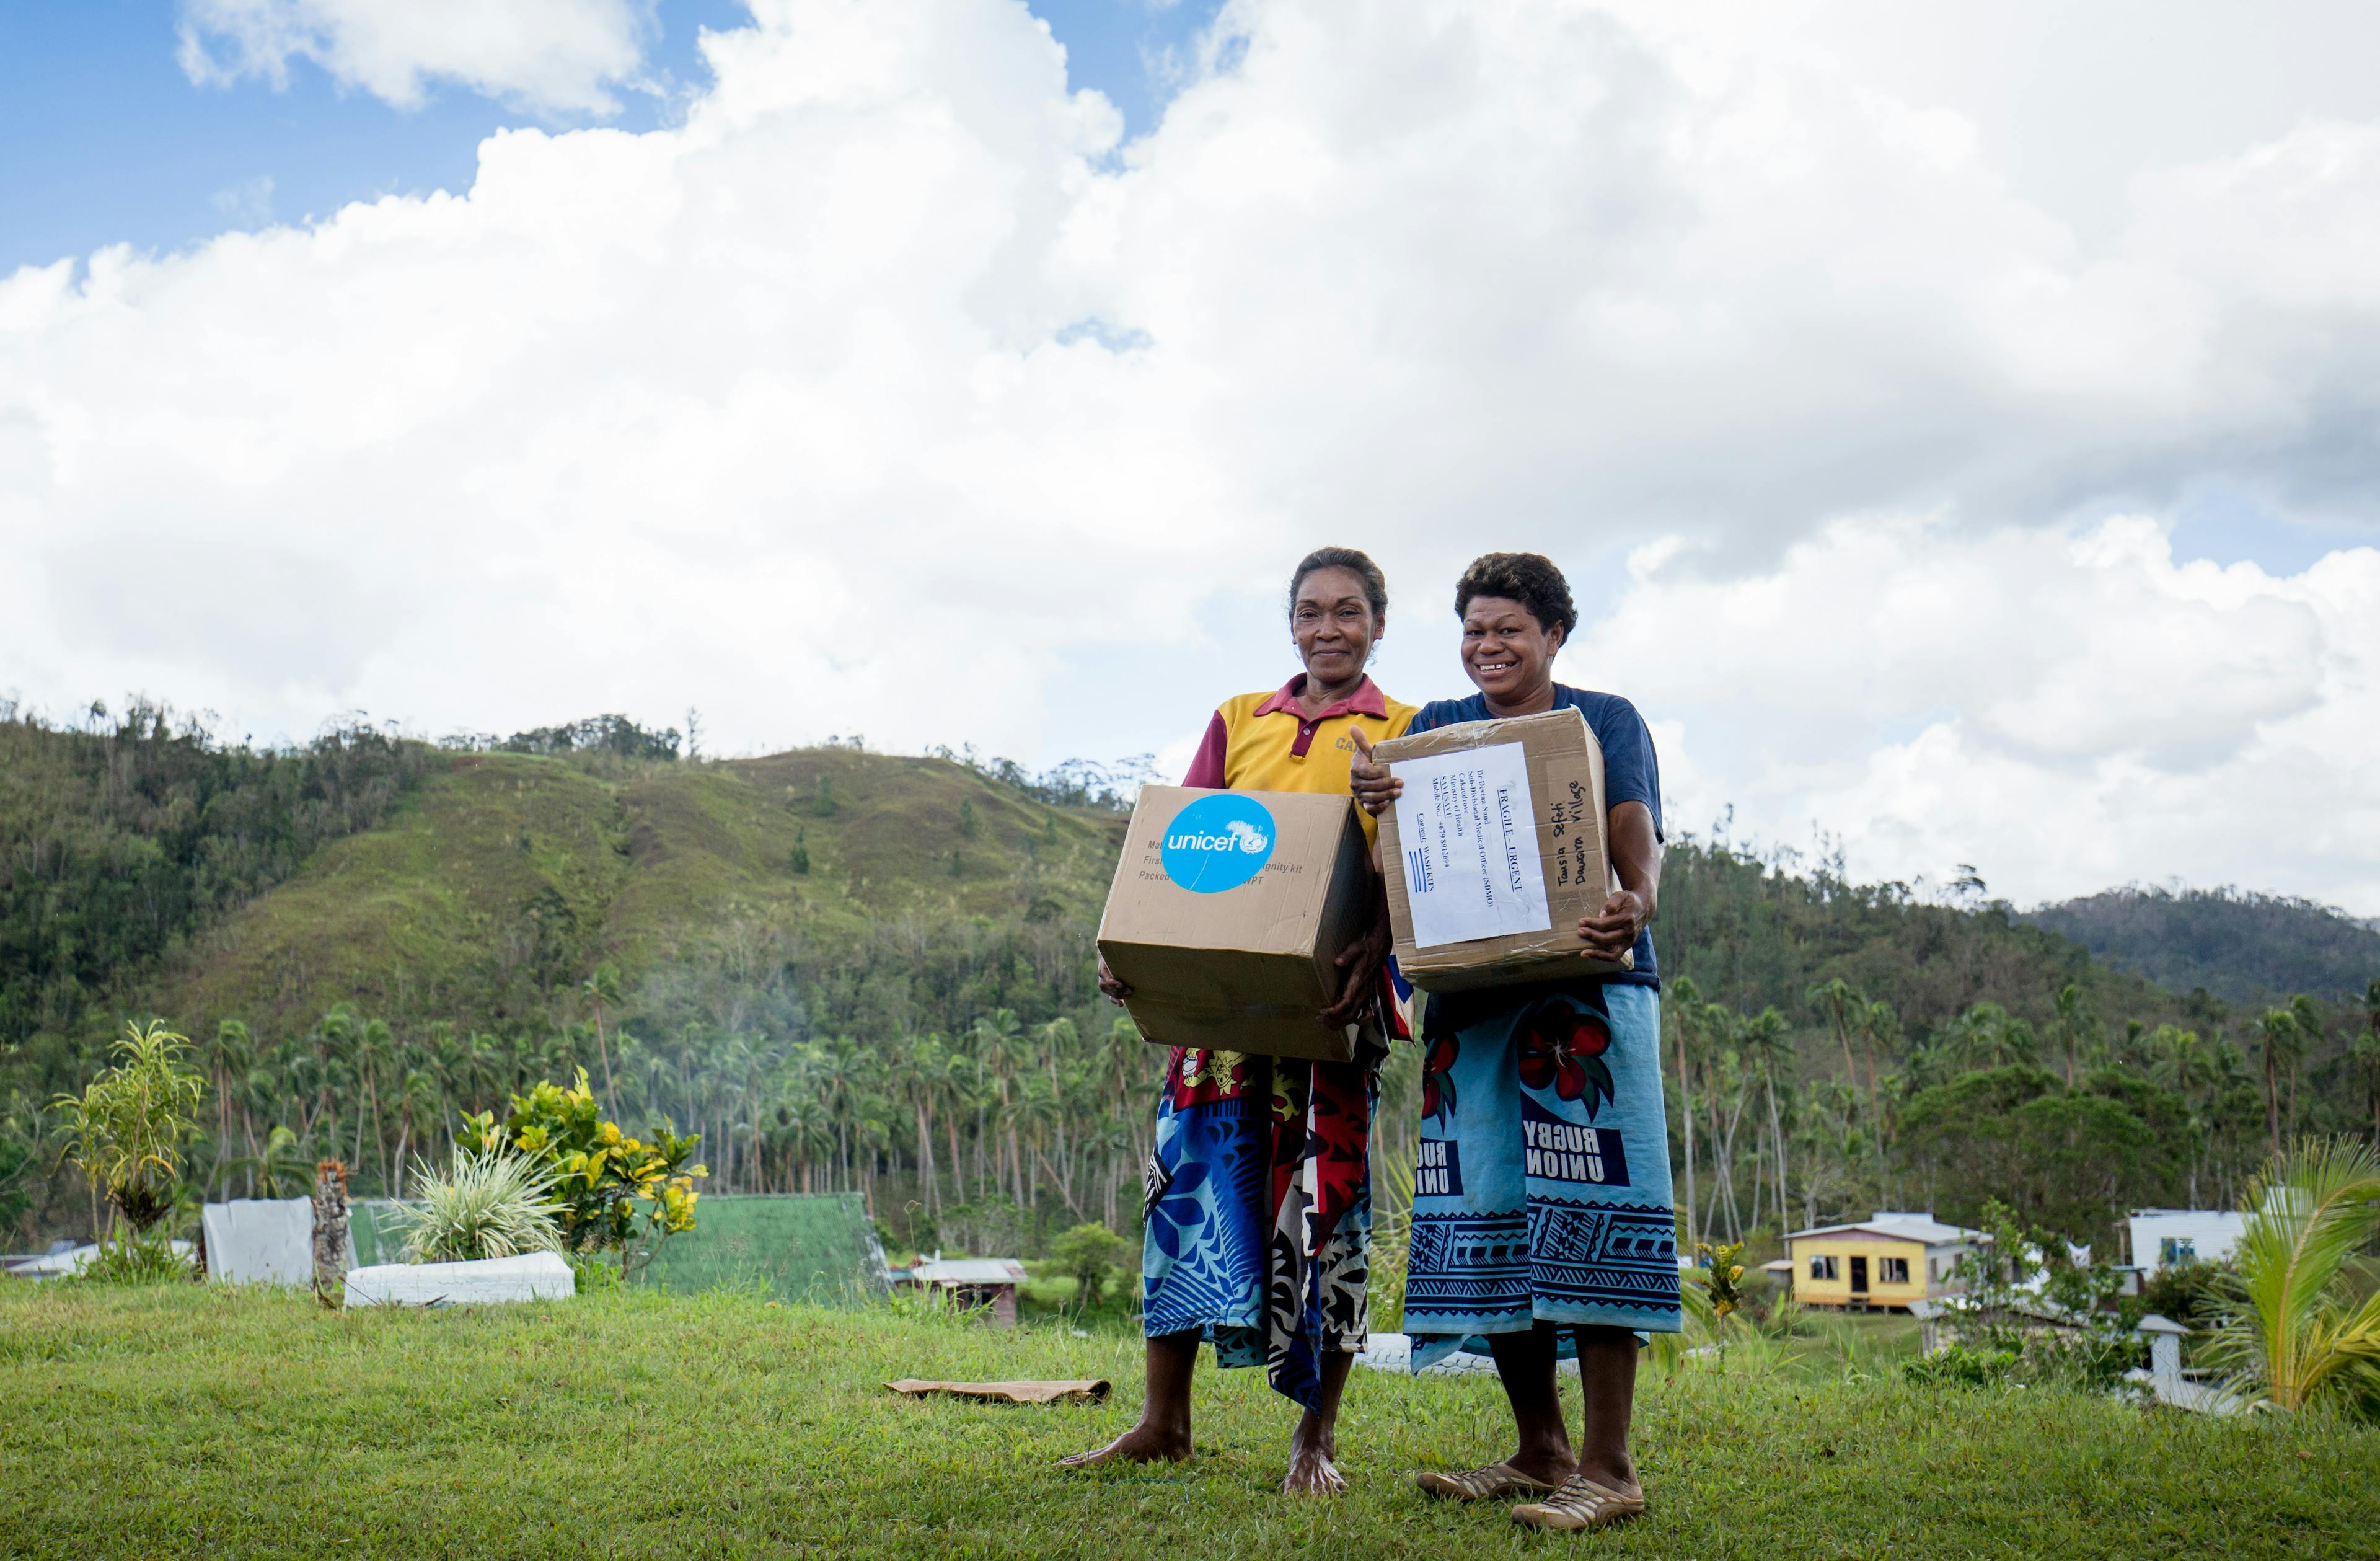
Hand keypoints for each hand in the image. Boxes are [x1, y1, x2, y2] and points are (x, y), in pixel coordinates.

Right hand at [1096, 956, 1131, 1005]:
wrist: (1110, 955)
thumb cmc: (1114, 953)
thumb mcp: (1115, 953)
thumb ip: (1121, 955)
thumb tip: (1131, 951)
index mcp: (1102, 969)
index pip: (1105, 977)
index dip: (1113, 982)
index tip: (1121, 984)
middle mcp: (1102, 977)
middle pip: (1108, 987)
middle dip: (1119, 990)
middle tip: (1130, 990)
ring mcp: (1104, 984)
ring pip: (1110, 992)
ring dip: (1120, 995)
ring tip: (1129, 995)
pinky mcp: (1109, 988)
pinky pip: (1110, 996)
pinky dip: (1115, 1000)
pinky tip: (1121, 1004)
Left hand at [1320, 893, 1393, 1026]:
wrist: (1378, 950)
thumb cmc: (1364, 949)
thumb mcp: (1355, 948)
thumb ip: (1346, 956)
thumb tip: (1337, 962)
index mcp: (1358, 982)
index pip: (1347, 1003)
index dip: (1335, 1011)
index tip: (1322, 1012)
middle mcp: (1363, 992)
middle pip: (1350, 1014)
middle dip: (1335, 1021)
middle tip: (1320, 1019)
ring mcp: (1367, 995)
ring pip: (1356, 1016)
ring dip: (1342, 1023)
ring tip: (1328, 1023)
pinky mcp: (1368, 996)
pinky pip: (1368, 1014)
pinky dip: (1361, 1021)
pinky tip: (1353, 1022)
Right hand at [1348, 728, 1400, 816]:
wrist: (1366, 778)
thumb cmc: (1368, 763)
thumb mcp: (1365, 751)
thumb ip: (1361, 740)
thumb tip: (1352, 726)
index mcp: (1355, 769)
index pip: (1367, 772)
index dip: (1380, 773)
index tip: (1391, 770)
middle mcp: (1355, 783)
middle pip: (1371, 786)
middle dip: (1387, 784)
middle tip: (1401, 782)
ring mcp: (1359, 795)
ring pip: (1372, 797)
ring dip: (1386, 795)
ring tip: (1398, 792)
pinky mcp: (1364, 804)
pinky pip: (1370, 808)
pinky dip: (1379, 806)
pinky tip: (1388, 802)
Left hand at [1577, 890, 1648, 960]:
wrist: (1644, 908)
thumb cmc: (1629, 901)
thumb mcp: (1621, 896)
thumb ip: (1612, 904)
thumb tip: (1601, 915)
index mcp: (1627, 919)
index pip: (1606, 924)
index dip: (1592, 924)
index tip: (1581, 921)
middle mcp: (1629, 933)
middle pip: (1608, 939)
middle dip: (1592, 936)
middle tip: (1580, 931)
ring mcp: (1629, 942)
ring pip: (1612, 953)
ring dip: (1596, 953)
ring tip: (1583, 952)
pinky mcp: (1627, 946)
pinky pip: (1614, 956)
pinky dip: (1602, 957)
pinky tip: (1590, 954)